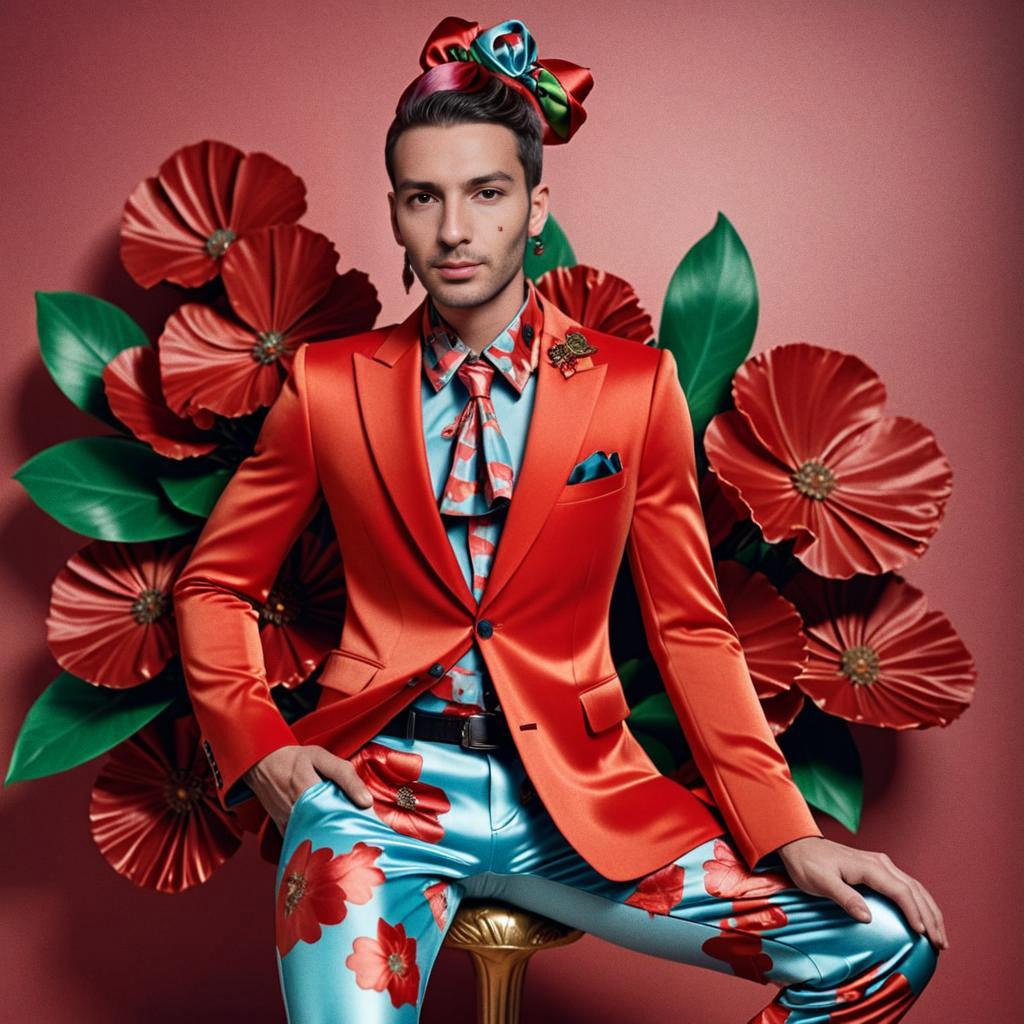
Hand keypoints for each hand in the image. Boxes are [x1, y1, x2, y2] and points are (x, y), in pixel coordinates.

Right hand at [243, 744, 373, 834]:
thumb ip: (345, 776)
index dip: (358, 823)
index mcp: (308, 793)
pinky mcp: (285, 830)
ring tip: (352, 835)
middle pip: (331, 833)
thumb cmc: (293, 759)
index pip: (340, 816)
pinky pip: (307, 840)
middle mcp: (297, 813)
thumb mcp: (321, 757)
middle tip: (366, 835)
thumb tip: (367, 802)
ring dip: (335, 837)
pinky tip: (332, 833)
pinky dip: (320, 838)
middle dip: (349, 834)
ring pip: (319, 839)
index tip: (372, 827)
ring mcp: (290, 824)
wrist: (261, 764)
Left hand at [776, 836, 947, 950]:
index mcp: (869, 866)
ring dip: (930, 911)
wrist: (798, 844)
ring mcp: (881, 864)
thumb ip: (844, 897)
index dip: (914, 912)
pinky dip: (919, 903)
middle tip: (941, 944)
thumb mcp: (820, 881)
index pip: (901, 890)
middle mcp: (880, 863)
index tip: (923, 934)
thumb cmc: (807, 863)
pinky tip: (923, 918)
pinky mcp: (878, 869)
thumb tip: (867, 917)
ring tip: (940, 936)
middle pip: (915, 889)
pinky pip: (906, 886)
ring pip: (915, 887)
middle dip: (931, 917)